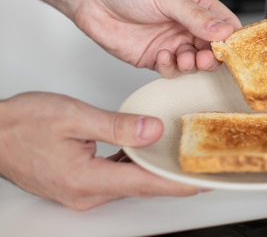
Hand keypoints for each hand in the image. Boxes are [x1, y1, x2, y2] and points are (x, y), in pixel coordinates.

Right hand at [0, 92, 199, 210]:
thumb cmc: (22, 123)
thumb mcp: (74, 116)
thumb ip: (117, 126)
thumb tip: (152, 131)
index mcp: (86, 179)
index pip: (143, 183)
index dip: (176, 183)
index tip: (201, 181)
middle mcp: (85, 193)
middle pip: (140, 186)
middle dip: (171, 177)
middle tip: (200, 167)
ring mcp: (80, 191)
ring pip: (128, 182)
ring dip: (153, 171)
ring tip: (180, 158)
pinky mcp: (77, 184)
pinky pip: (114, 177)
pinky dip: (133, 166)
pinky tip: (144, 153)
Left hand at [72, 0, 241, 77]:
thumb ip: (195, 16)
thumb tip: (223, 30)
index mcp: (197, 5)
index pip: (226, 24)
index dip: (232, 38)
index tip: (232, 49)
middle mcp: (187, 25)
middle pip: (214, 48)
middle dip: (213, 56)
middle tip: (206, 58)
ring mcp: (172, 42)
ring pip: (195, 62)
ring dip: (192, 64)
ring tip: (183, 57)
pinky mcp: (155, 58)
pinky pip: (172, 70)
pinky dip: (171, 68)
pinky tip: (161, 56)